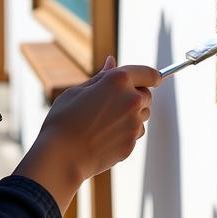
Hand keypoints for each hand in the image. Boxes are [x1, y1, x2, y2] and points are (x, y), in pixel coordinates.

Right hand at [14, 56, 160, 212]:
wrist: (61, 156)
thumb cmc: (64, 119)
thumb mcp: (78, 90)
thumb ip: (101, 77)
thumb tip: (112, 62)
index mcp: (119, 80)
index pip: (150, 74)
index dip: (153, 76)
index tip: (155, 79)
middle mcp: (132, 100)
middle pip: (147, 95)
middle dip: (135, 95)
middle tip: (111, 102)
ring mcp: (134, 123)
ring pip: (143, 115)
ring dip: (132, 114)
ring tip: (105, 120)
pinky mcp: (132, 143)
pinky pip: (135, 133)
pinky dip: (126, 132)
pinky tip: (104, 135)